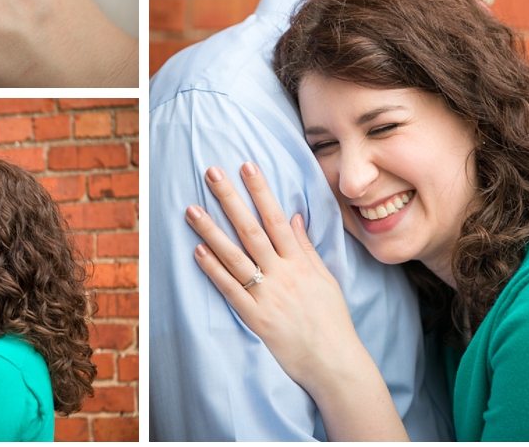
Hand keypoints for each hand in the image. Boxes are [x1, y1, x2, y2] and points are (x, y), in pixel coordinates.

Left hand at [185, 163, 364, 391]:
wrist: (336, 364)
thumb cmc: (332, 322)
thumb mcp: (325, 279)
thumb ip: (307, 248)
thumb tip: (294, 217)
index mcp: (300, 262)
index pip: (276, 218)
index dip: (260, 190)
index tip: (247, 166)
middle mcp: (283, 274)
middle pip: (252, 229)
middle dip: (231, 199)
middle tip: (212, 174)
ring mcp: (269, 296)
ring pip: (235, 256)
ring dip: (212, 231)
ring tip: (192, 209)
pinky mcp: (257, 319)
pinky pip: (231, 290)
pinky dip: (214, 270)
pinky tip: (197, 251)